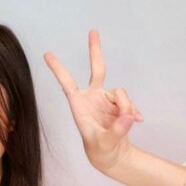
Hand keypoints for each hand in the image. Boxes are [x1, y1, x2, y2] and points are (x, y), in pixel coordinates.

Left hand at [43, 29, 142, 172]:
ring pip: (121, 92)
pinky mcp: (118, 103)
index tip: (46, 54)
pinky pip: (129, 101)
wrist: (111, 154)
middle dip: (95, 50)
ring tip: (128, 123)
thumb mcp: (106, 142)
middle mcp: (92, 97)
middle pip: (97, 69)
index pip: (67, 83)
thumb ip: (118, 130)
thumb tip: (130, 116)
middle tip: (93, 31)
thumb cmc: (101, 149)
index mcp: (79, 105)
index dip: (58, 69)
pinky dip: (134, 111)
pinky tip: (138, 121)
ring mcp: (106, 98)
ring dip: (127, 106)